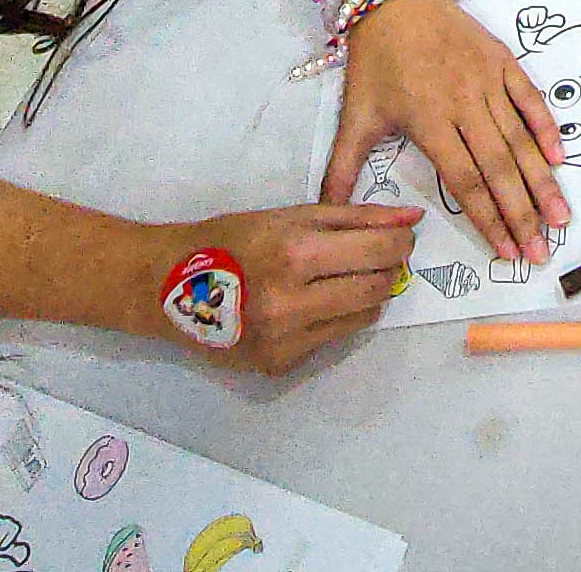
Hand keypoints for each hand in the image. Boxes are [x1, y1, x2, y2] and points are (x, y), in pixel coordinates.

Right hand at [142, 200, 422, 372]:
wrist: (168, 286)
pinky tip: (314, 303)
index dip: (401, 242)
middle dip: (390, 268)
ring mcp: (285, 340)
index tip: (403, 236)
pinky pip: (333, 339)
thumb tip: (413, 219)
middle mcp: (292, 302)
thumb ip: (356, 218)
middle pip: (377, 288)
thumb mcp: (290, 215)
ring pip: (362, 318)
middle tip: (383, 256)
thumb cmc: (230, 239)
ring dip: (368, 295)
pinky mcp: (279, 364)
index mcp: (294, 254)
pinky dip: (336, 317)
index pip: (378, 252)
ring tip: (349, 277)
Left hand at [325, 0, 571, 266]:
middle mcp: (462, 104)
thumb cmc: (374, 60)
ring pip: (520, 139)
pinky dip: (546, 128)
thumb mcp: (355, 116)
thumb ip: (342, 170)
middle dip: (522, 214)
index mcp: (428, 121)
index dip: (487, 219)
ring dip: (542, 180)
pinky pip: (530, 99)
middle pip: (499, 169)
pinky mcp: (502, 60)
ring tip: (561, 217)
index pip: (464, 181)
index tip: (505, 253)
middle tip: (541, 251)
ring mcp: (487, 81)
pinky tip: (559, 159)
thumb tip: (324, 213)